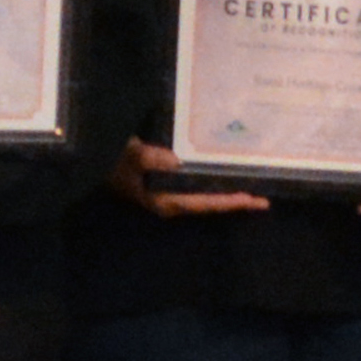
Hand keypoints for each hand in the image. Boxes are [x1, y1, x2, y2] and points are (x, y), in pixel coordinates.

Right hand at [123, 137, 266, 219]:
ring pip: (205, 197)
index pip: (204, 203)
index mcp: (166, 201)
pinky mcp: (167, 185)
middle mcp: (171, 201)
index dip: (229, 202)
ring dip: (226, 193)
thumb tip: (177, 161)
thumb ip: (152, 158)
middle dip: (235, 201)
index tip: (252, 201)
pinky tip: (224, 174)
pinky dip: (213, 182)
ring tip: (252, 189)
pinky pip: (197, 187)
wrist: (96, 160)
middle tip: (263, 199)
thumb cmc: (113, 160)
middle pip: (210, 204)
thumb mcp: (131, 156)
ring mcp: (169, 194)